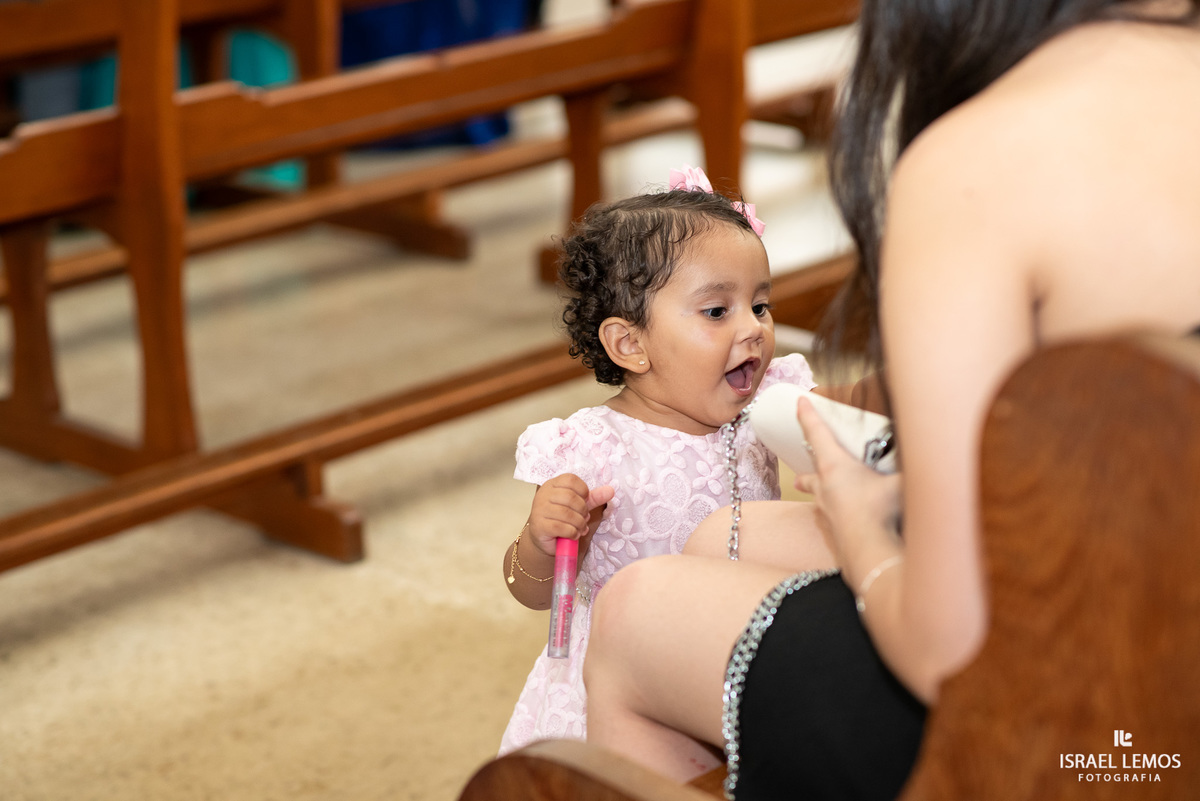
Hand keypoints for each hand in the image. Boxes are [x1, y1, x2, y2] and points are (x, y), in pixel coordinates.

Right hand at [527, 474, 614, 557]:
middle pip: (571, 497)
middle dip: (583, 511)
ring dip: (580, 524)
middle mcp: (543, 495)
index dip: (583, 491)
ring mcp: (539, 510)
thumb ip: (593, 498)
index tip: (584, 501)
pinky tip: (573, 535)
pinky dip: (573, 533)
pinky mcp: (539, 526)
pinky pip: (562, 527)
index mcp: (552, 485)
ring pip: (567, 514)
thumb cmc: (561, 519)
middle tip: (583, 519)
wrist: (544, 540)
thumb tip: (611, 490)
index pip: (571, 480)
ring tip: (580, 529)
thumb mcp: (578, 506)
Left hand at [792, 398, 901, 564]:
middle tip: (799, 474)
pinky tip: (848, 525)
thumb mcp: (903, 482)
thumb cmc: (882, 512)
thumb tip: (936, 451)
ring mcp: (827, 515)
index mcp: (835, 468)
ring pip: (818, 501)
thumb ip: (916, 466)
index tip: (800, 401)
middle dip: (807, 472)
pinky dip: (836, 519)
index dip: (808, 416)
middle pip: (810, 475)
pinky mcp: (833, 537)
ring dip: (819, 497)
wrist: (871, 555)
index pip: (817, 434)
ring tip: (824, 498)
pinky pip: (830, 523)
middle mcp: (825, 490)